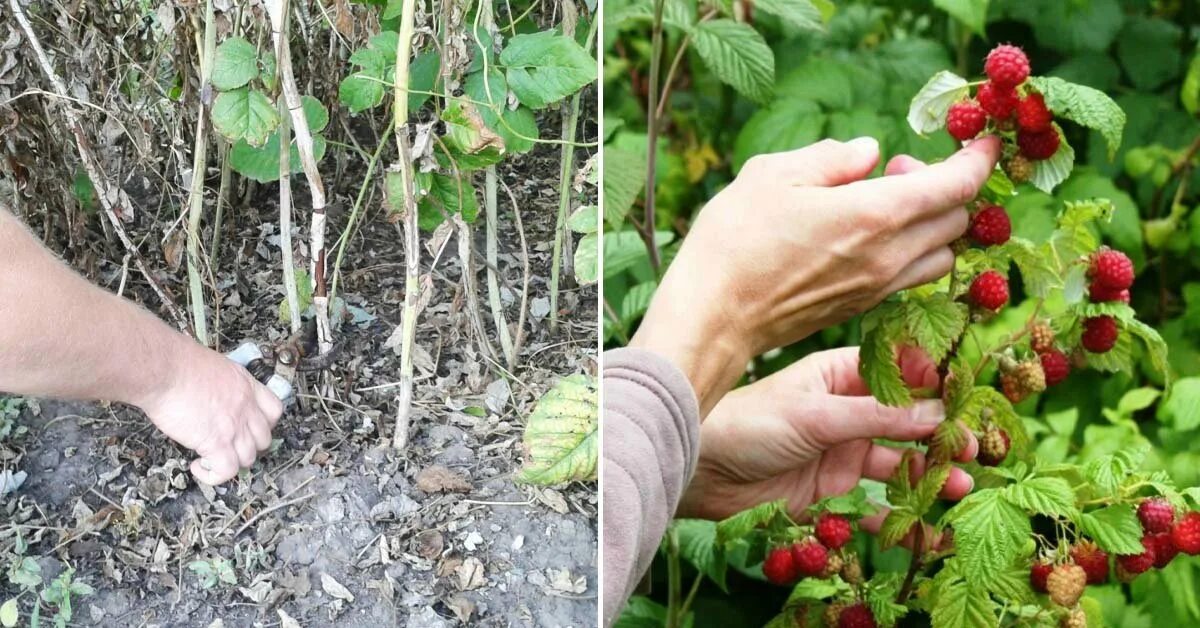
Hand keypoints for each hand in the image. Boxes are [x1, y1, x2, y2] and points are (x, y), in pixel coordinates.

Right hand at [137, 344, 283, 484]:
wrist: (165, 369)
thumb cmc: (178, 362)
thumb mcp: (214, 366)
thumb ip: (221, 384)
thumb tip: (211, 396)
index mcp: (246, 386)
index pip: (273, 410)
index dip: (264, 424)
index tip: (250, 428)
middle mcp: (245, 407)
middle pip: (264, 438)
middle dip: (247, 446)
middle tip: (228, 445)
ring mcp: (234, 426)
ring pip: (249, 458)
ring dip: (231, 461)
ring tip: (211, 457)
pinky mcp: (216, 443)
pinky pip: (227, 470)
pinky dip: (214, 475)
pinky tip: (198, 467)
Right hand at [631, 137, 1000, 413]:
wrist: (713, 317)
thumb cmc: (734, 240)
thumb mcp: (772, 174)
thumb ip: (830, 158)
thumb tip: (869, 153)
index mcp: (874, 214)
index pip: (955, 185)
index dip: (978, 159)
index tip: (984, 141)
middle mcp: (888, 256)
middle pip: (955, 221)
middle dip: (943, 188)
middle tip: (896, 170)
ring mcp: (876, 289)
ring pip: (940, 256)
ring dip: (930, 226)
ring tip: (882, 209)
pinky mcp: (860, 310)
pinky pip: (910, 279)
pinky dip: (909, 254)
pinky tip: (865, 240)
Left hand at [676, 347, 976, 531]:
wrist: (700, 471)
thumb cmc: (748, 424)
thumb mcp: (815, 416)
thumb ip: (876, 417)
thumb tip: (937, 413)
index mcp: (840, 374)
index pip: (901, 370)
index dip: (936, 381)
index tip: (972, 396)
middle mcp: (846, 409)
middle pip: (907, 419)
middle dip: (942, 433)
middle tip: (975, 448)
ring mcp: (841, 448)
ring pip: (897, 459)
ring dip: (928, 472)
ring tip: (957, 486)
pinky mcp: (831, 487)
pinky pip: (874, 500)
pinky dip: (898, 514)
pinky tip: (921, 528)